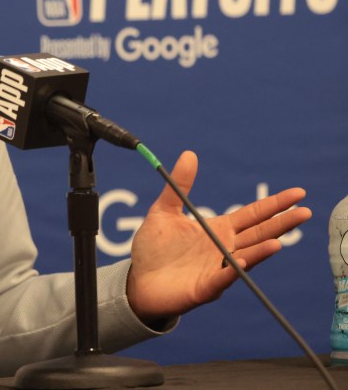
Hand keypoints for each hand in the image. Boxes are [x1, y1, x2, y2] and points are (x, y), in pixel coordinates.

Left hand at [126, 150, 310, 322]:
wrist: (138, 280)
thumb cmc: (154, 248)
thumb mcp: (164, 211)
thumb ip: (179, 185)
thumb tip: (189, 154)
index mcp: (218, 229)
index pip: (253, 215)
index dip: (274, 204)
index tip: (298, 193)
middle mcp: (224, 248)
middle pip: (259, 234)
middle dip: (281, 225)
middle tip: (304, 212)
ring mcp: (217, 269)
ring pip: (245, 258)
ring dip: (260, 251)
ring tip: (277, 243)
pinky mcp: (204, 288)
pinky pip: (221, 280)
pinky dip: (231, 271)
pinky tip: (241, 262)